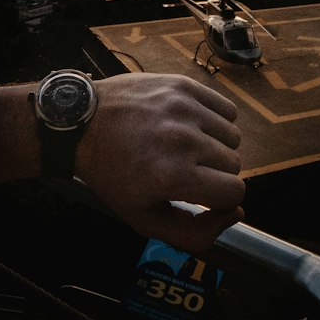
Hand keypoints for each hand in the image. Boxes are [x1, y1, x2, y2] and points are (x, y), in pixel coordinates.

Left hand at [76, 73, 245, 255]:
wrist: (83, 124)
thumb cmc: (113, 174)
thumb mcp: (143, 219)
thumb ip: (194, 233)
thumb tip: (236, 215)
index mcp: (173, 176)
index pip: (234, 192)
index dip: (220, 199)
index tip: (203, 195)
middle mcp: (184, 140)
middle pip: (235, 164)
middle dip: (215, 173)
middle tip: (187, 169)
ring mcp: (185, 108)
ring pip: (233, 136)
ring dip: (216, 146)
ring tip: (188, 147)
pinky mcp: (184, 86)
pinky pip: (227, 109)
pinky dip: (216, 120)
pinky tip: (193, 126)